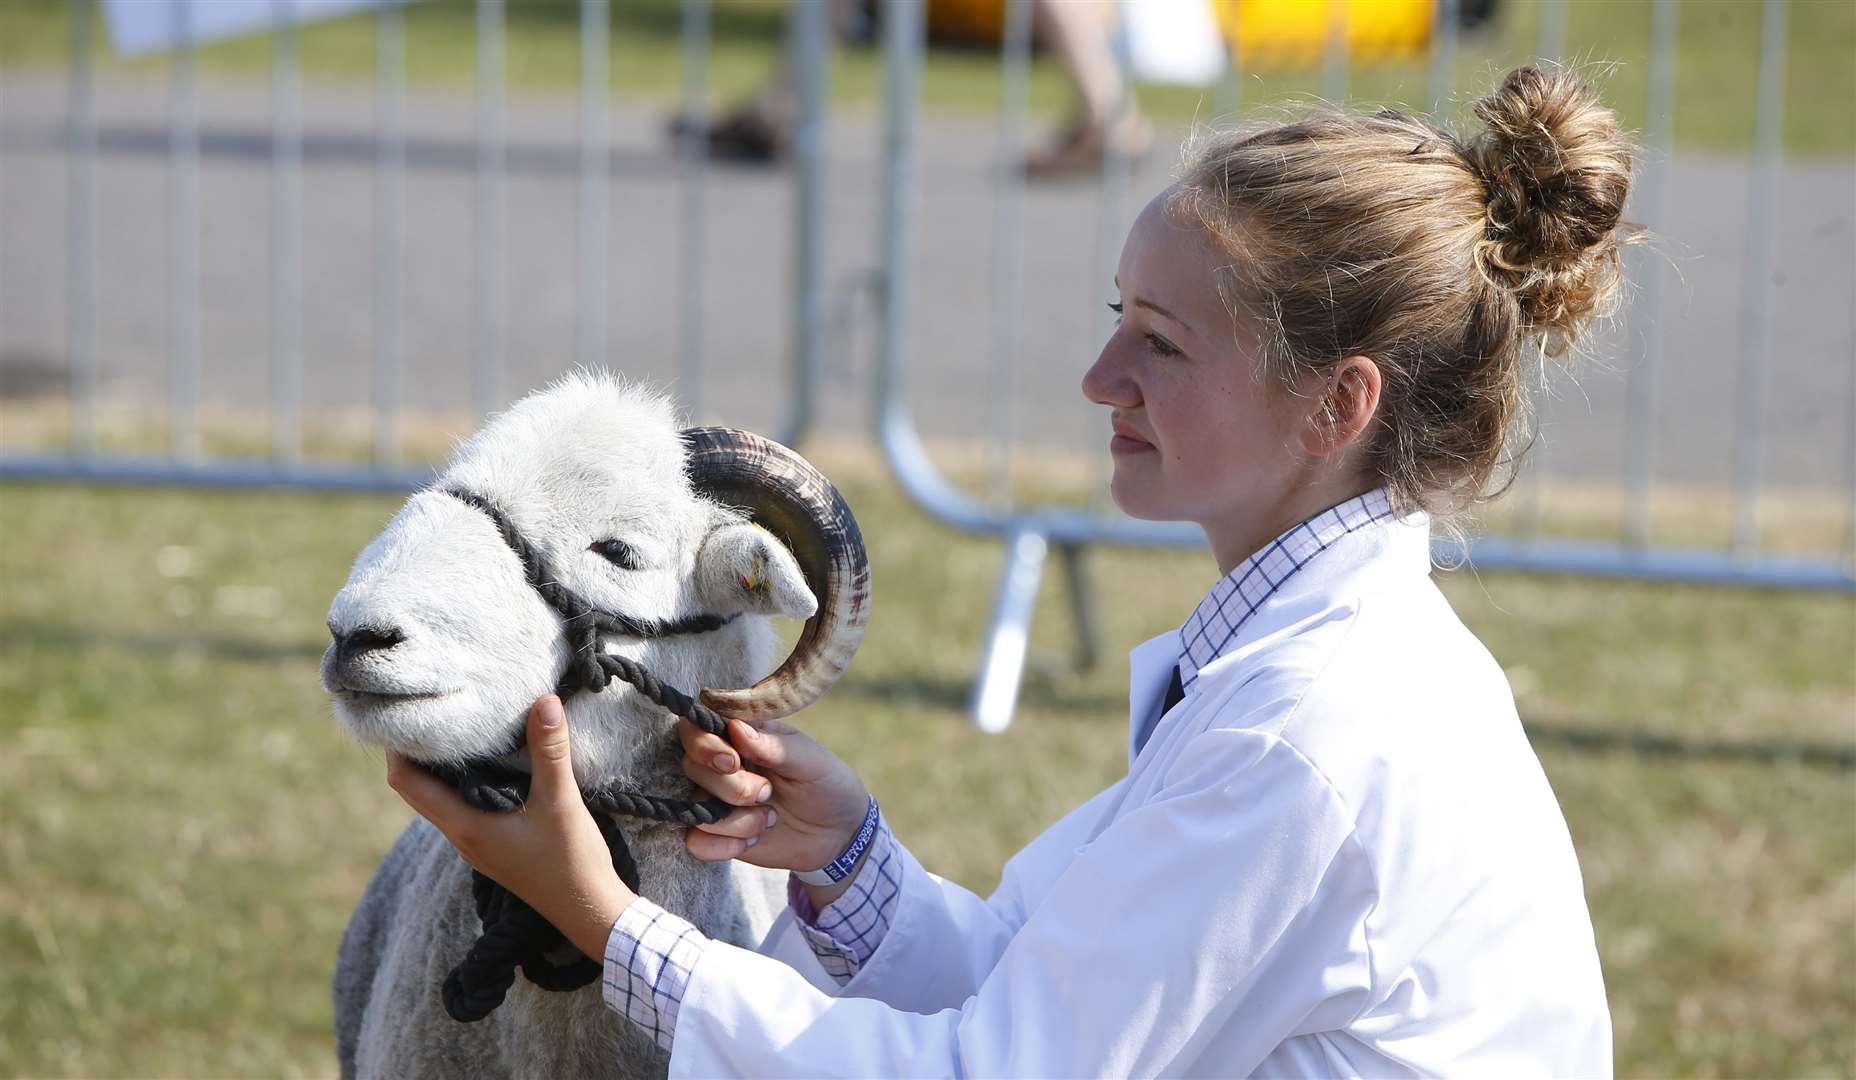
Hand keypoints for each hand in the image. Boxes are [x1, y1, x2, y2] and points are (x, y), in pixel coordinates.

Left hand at [385, 695, 634, 960]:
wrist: (588, 910)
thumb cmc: (570, 862)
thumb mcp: (561, 802)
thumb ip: (550, 752)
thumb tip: (543, 701)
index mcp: (463, 826)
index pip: (406, 781)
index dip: (399, 745)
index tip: (410, 709)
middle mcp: (461, 835)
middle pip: (415, 787)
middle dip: (416, 749)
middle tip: (432, 708)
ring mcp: (475, 842)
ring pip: (438, 797)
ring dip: (439, 765)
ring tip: (457, 726)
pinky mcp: (493, 844)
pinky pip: (462, 805)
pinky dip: (462, 780)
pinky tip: (488, 760)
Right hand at [678, 716, 869, 886]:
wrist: (838, 833)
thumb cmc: (826, 784)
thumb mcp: (810, 761)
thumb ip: (773, 745)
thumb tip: (735, 727)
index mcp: (743, 736)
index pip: (697, 727)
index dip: (704, 744)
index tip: (733, 761)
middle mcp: (722, 765)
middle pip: (692, 767)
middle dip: (731, 787)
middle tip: (766, 793)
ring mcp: (716, 800)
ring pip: (695, 807)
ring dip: (735, 820)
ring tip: (769, 819)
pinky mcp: (717, 834)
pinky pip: (696, 842)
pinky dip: (724, 845)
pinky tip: (753, 840)